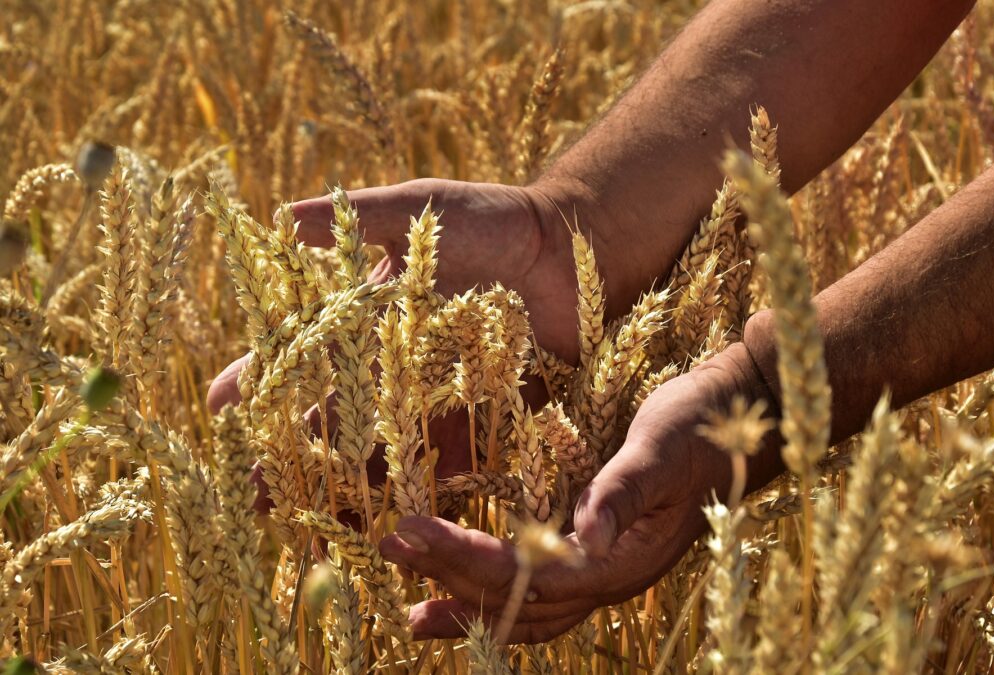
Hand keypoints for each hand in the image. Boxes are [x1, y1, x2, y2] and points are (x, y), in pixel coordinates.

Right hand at [205, 178, 588, 501]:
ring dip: (346, 491)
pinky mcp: (485, 422)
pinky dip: (421, 495)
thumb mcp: (425, 211)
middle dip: (293, 457)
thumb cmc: (497, 220)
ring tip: (309, 527)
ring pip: (381, 454)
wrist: (578, 248)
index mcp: (370, 319)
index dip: (262, 381)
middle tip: (252, 497)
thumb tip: (286, 216)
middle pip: (333, 419)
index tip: (220, 411)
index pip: (304, 354)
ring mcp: (437, 400)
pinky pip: (447, 465)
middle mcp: (396, 368)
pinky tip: (393, 528)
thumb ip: (364, 217)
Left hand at [378, 343, 784, 642]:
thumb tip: (585, 539)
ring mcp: (608, 571)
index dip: (463, 558)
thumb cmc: (699, 425)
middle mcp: (612, 579)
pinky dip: (501, 601)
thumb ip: (623, 492)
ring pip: (531, 614)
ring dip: (470, 610)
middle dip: (449, 579)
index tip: (406, 532)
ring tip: (415, 616)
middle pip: (519, 602)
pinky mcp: (601, 552)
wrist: (739, 417)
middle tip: (389, 547)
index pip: (526, 574)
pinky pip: (544, 596)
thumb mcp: (660, 447)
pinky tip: (468, 594)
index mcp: (623, 560)